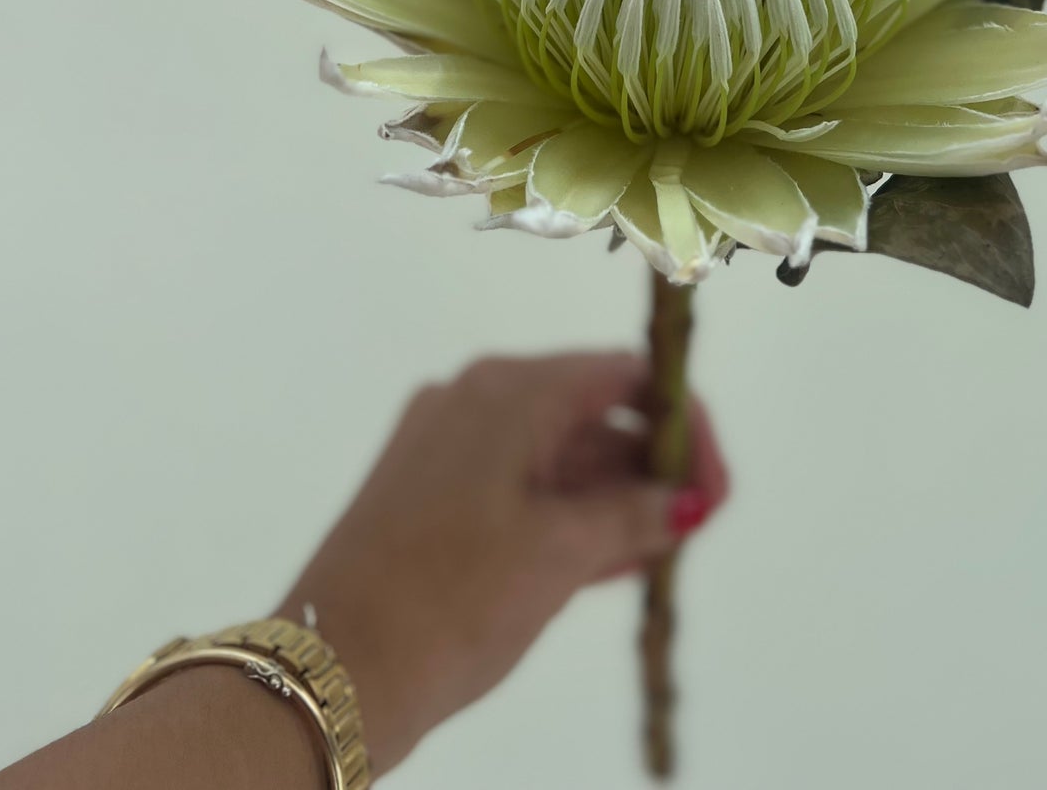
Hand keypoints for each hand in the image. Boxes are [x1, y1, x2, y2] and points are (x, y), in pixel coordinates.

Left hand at [278, 350, 728, 773]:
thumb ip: (633, 515)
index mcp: (508, 390)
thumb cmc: (452, 599)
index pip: (624, 375)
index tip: (714, 491)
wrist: (332, 670)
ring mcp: (446, 445)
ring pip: (555, 452)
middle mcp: (475, 398)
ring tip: (659, 552)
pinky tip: (608, 560)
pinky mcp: (429, 491)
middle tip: (695, 529)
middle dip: (650, 464)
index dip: (683, 424)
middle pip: (591, 409)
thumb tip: (684, 499)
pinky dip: (567, 512)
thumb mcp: (559, 556)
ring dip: (613, 494)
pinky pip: (519, 483)